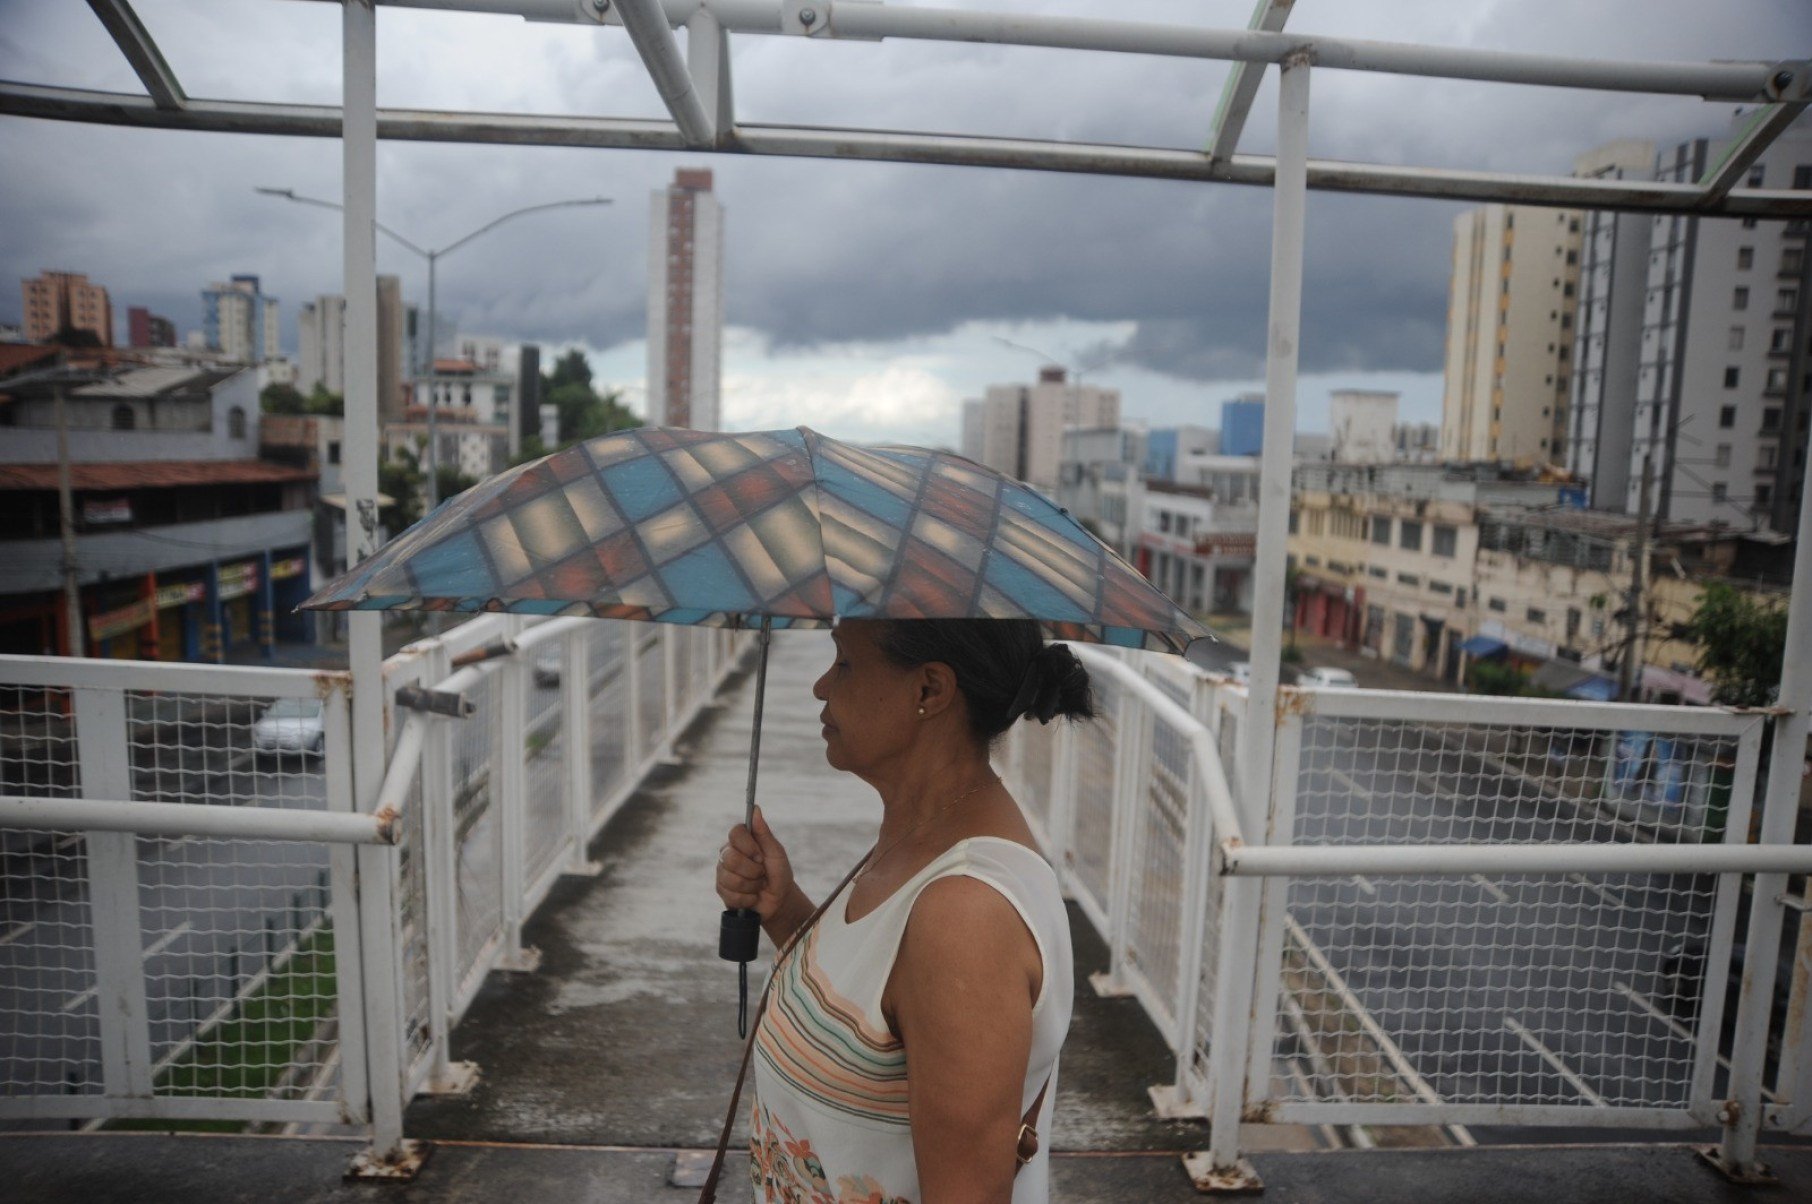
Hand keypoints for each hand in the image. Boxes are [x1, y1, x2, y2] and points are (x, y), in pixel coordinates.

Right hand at [715, 805, 794, 922]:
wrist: (779, 900)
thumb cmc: (779, 873)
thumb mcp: (776, 852)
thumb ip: (764, 832)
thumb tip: (756, 808)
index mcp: (741, 841)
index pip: (735, 833)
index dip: (748, 846)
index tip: (760, 856)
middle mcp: (728, 853)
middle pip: (730, 857)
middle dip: (752, 870)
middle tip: (761, 873)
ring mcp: (722, 872)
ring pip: (730, 878)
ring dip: (751, 885)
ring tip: (758, 885)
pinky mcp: (721, 890)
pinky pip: (731, 894)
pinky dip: (747, 898)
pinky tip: (752, 896)